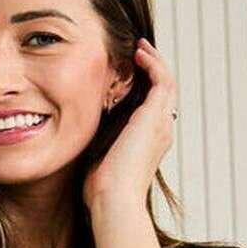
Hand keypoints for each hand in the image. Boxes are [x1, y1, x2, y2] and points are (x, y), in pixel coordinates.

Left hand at [82, 37, 178, 217]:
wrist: (113, 200)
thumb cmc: (102, 190)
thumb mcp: (100, 158)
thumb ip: (99, 141)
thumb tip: (79, 130)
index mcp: (150, 142)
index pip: (153, 107)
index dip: (144, 88)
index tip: (128, 73)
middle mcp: (161, 131)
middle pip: (164, 93)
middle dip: (152, 71)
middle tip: (137, 52)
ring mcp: (161, 124)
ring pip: (167, 83)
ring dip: (154, 62)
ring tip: (140, 47)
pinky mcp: (154, 117)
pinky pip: (162, 81)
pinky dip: (153, 65)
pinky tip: (138, 54)